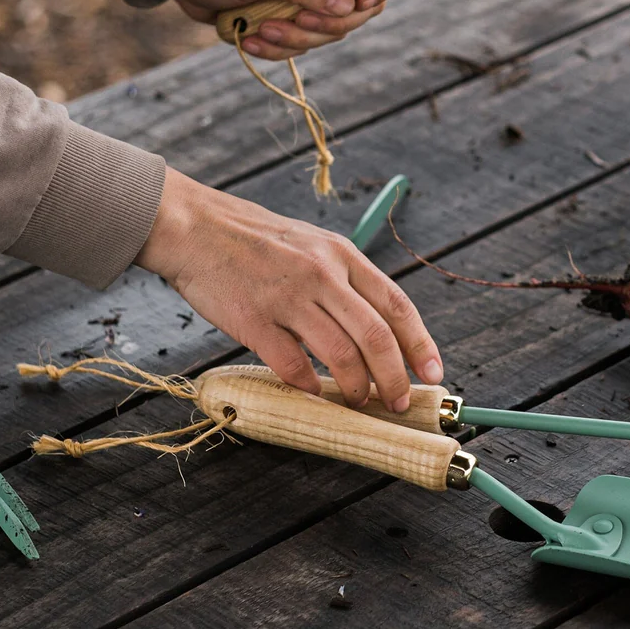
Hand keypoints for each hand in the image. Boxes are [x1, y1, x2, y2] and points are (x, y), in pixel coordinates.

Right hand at [135, 168, 442, 409]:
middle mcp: (323, 274)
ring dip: (355, 387)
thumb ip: (345, 280)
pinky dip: (309, 385)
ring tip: (358, 401)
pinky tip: (312, 389)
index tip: (433, 373)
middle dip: (394, 378)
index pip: (396, 304)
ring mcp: (289, 297)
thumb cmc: (257, 240)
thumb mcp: (313, 245)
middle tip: (398, 402)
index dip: (420, 343)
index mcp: (343, 255)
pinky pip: (293, 365)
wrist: (196, 226)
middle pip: (376, 336)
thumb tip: (379, 329)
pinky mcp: (255, 320)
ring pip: (341, 355)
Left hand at [138, 0, 395, 60]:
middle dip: (328, 24)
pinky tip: (250, 38)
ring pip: (330, 32)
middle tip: (295, 21)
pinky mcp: (292, 17)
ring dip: (296, 40)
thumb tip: (347, 5)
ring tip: (259, 29)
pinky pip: (303, 44)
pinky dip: (278, 49)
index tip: (356, 6)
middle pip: (358, 8)